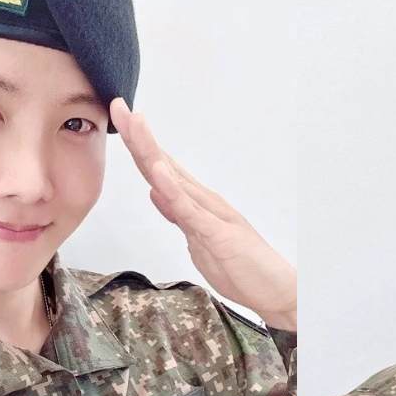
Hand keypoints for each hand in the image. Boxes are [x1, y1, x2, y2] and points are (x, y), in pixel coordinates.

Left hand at [110, 98, 296, 330]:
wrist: (276, 289)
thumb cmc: (242, 267)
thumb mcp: (200, 240)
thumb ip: (179, 215)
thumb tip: (155, 193)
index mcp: (196, 204)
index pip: (161, 169)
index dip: (139, 145)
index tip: (121, 119)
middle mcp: (203, 201)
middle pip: (163, 165)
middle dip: (138, 136)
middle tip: (118, 105)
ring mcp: (210, 215)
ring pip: (173, 179)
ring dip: (152, 151)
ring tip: (135, 123)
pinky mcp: (216, 233)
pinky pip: (189, 211)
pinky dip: (173, 190)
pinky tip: (159, 172)